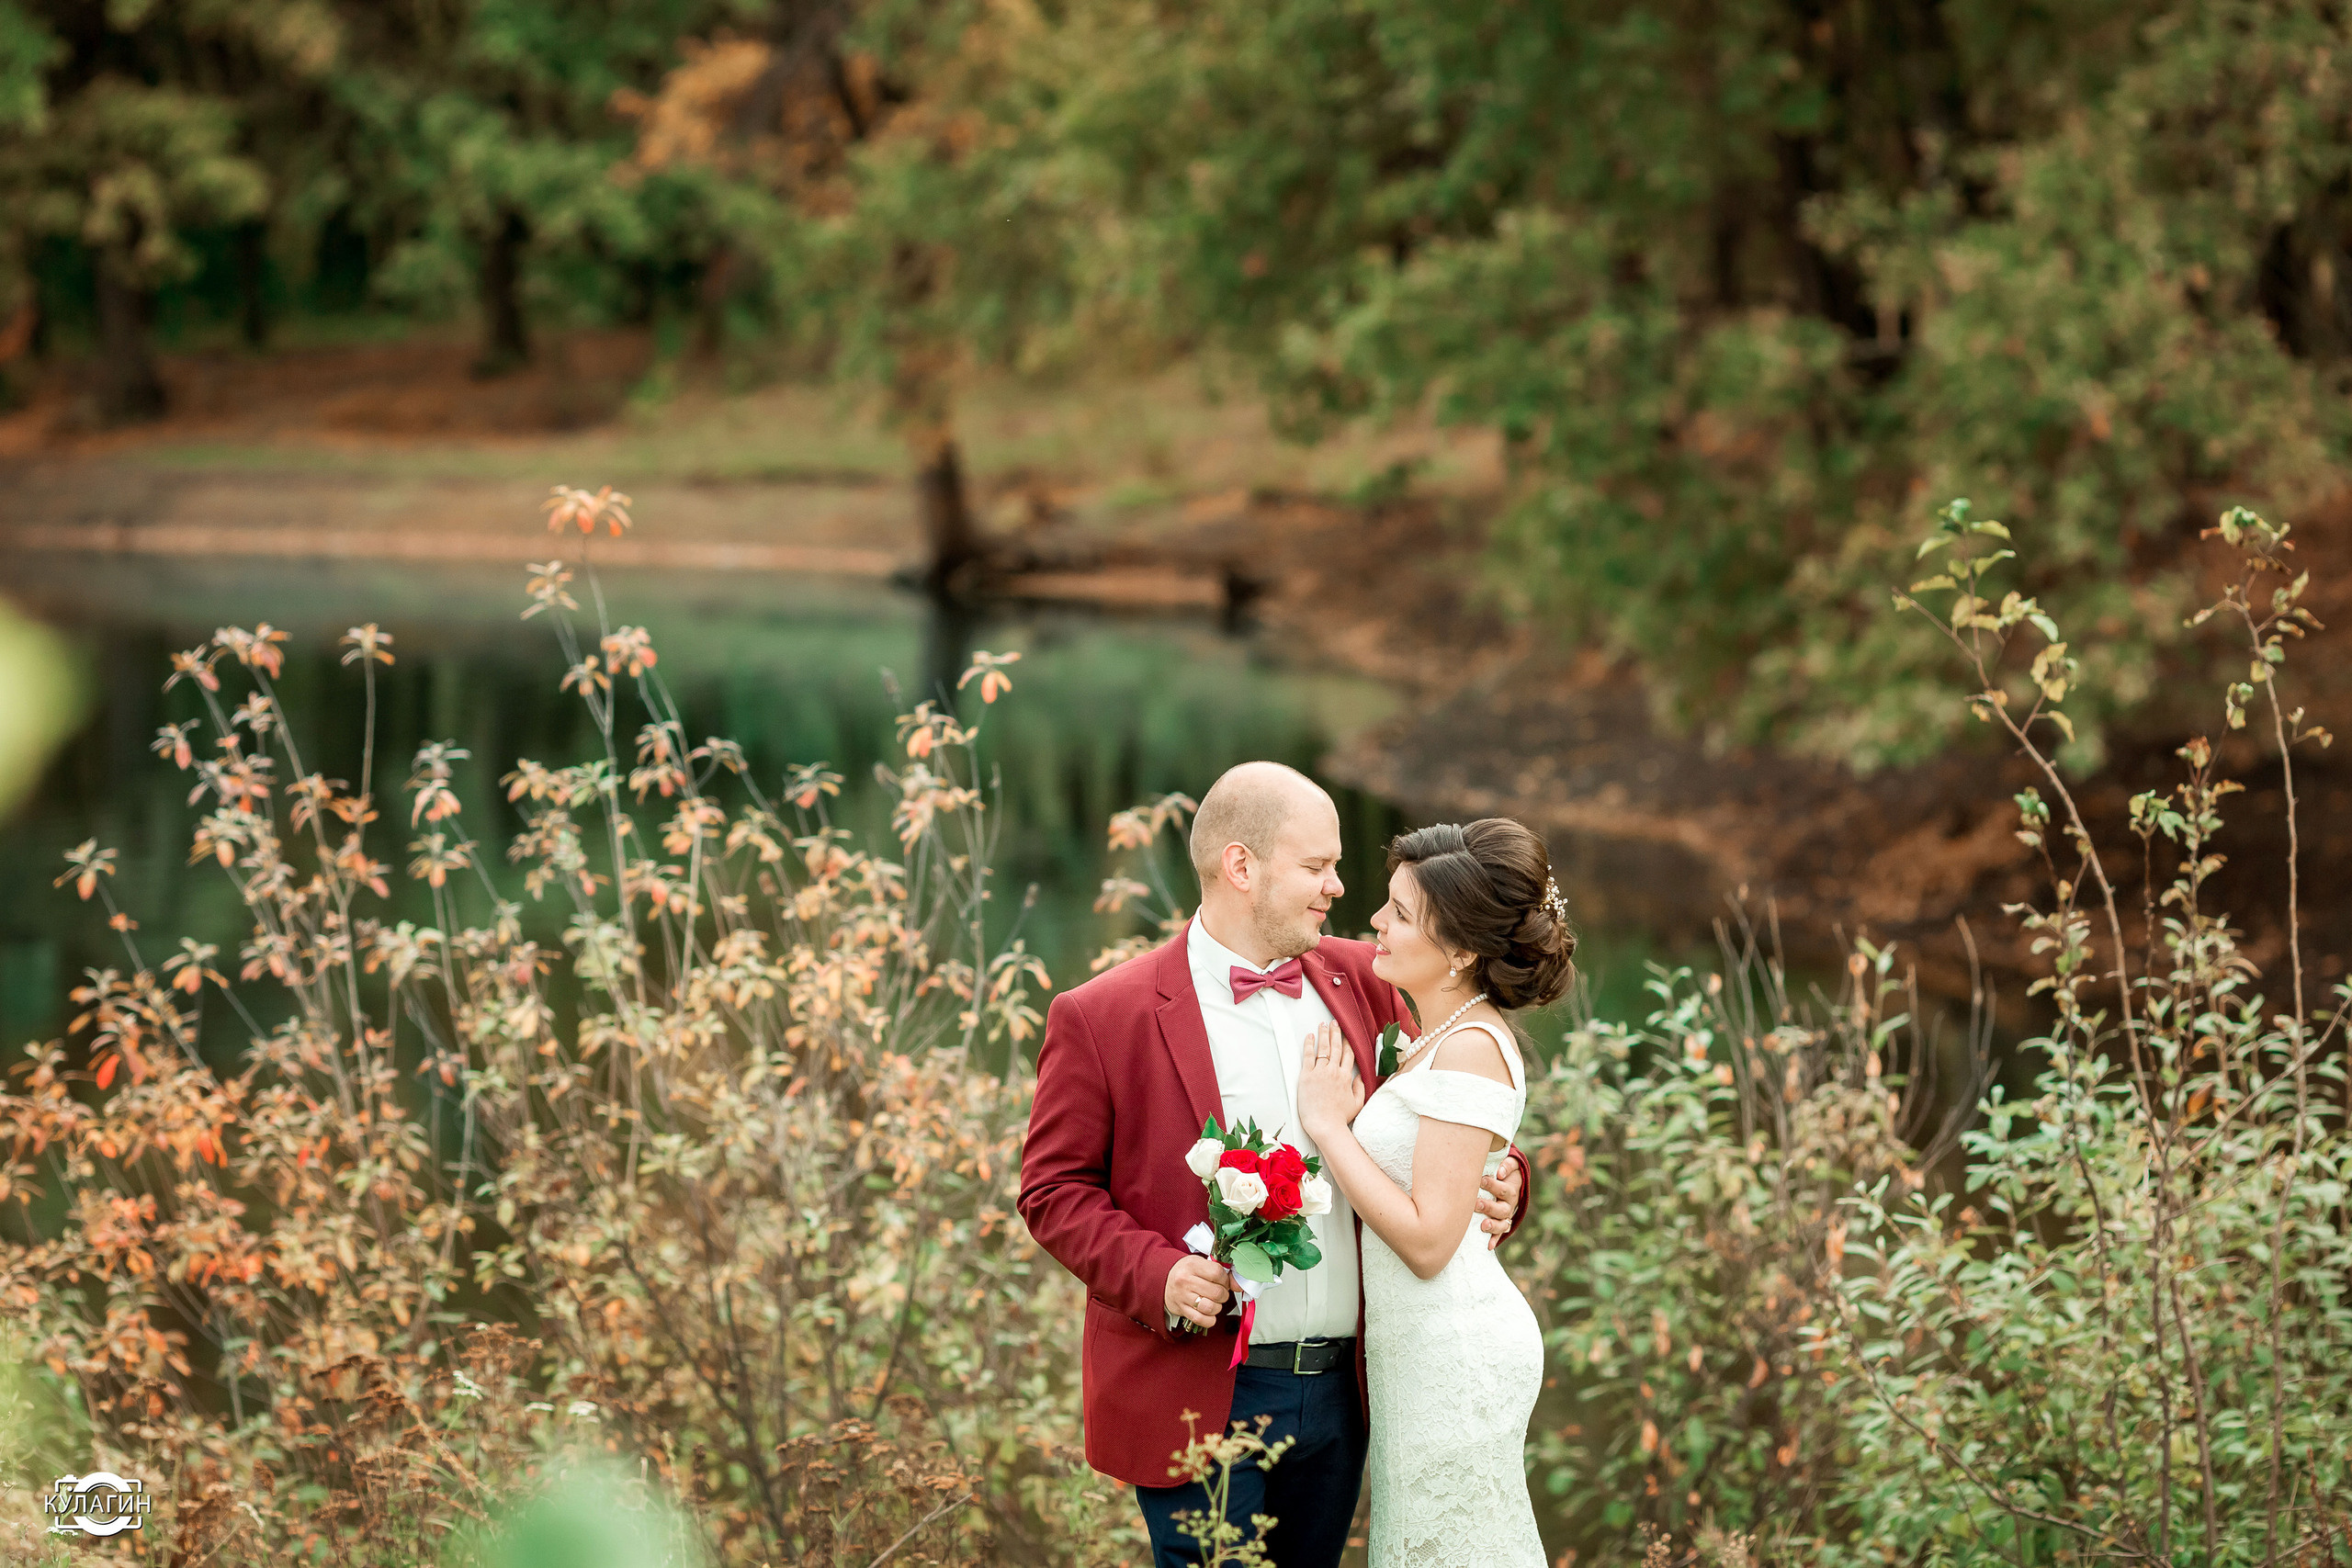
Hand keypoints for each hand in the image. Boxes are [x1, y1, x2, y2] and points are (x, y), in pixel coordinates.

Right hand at [1166, 1255, 1232, 1329]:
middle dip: (1223, 1295)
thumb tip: (1239, 1285)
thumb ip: (1222, 1272)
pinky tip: (1209, 1313)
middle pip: (1216, 1293)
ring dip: (1217, 1307)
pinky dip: (1209, 1319)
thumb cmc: (1187, 1271)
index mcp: (1192, 1265)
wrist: (1164, 1279)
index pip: (1217, 1273)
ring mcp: (1182, 1296)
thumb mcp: (1201, 1264)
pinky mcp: (1181, 1309)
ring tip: (1214, 1302)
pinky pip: (1201, 1320)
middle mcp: (1185, 1280)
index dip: (1225, 1280)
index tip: (1223, 1281)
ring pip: (1210, 1308)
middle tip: (1220, 1293)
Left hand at [1296, 1021, 1362, 1139]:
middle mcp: (1334, 1072)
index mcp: (1346, 1077)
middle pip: (1336, 1047)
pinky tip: (1310, 1036)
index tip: (1347, 1035)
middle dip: (1336, 1033)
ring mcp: (1320, 1073)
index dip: (1348, 1043)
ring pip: (1324, 1049)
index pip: (1349, 1055)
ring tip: (1323, 1024)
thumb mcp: (1357, 1103)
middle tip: (1335, 1022)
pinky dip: (1309, 1044)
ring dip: (1324, 1034)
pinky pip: (1308, 1056)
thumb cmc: (1340, 1118)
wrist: (1325, 1126)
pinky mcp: (1307, 1076)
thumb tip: (1360, 1076)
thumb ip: (1360, 1088)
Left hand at [1477, 1159, 1521, 1248]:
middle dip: (1489, 1207)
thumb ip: (1508, 1164)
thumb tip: (1500, 1171)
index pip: (1504, 1189)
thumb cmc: (1504, 1173)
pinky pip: (1499, 1234)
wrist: (1511, 1184)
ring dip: (1493, 1225)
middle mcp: (1509, 1205)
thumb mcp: (1509, 1166)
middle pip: (1503, 1208)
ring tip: (1483, 1225)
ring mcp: (1505, 1216)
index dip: (1493, 1185)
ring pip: (1502, 1223)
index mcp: (1511, 1190)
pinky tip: (1489, 1245)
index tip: (1481, 1180)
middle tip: (1477, 1203)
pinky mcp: (1501, 1225)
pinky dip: (1495, 1239)